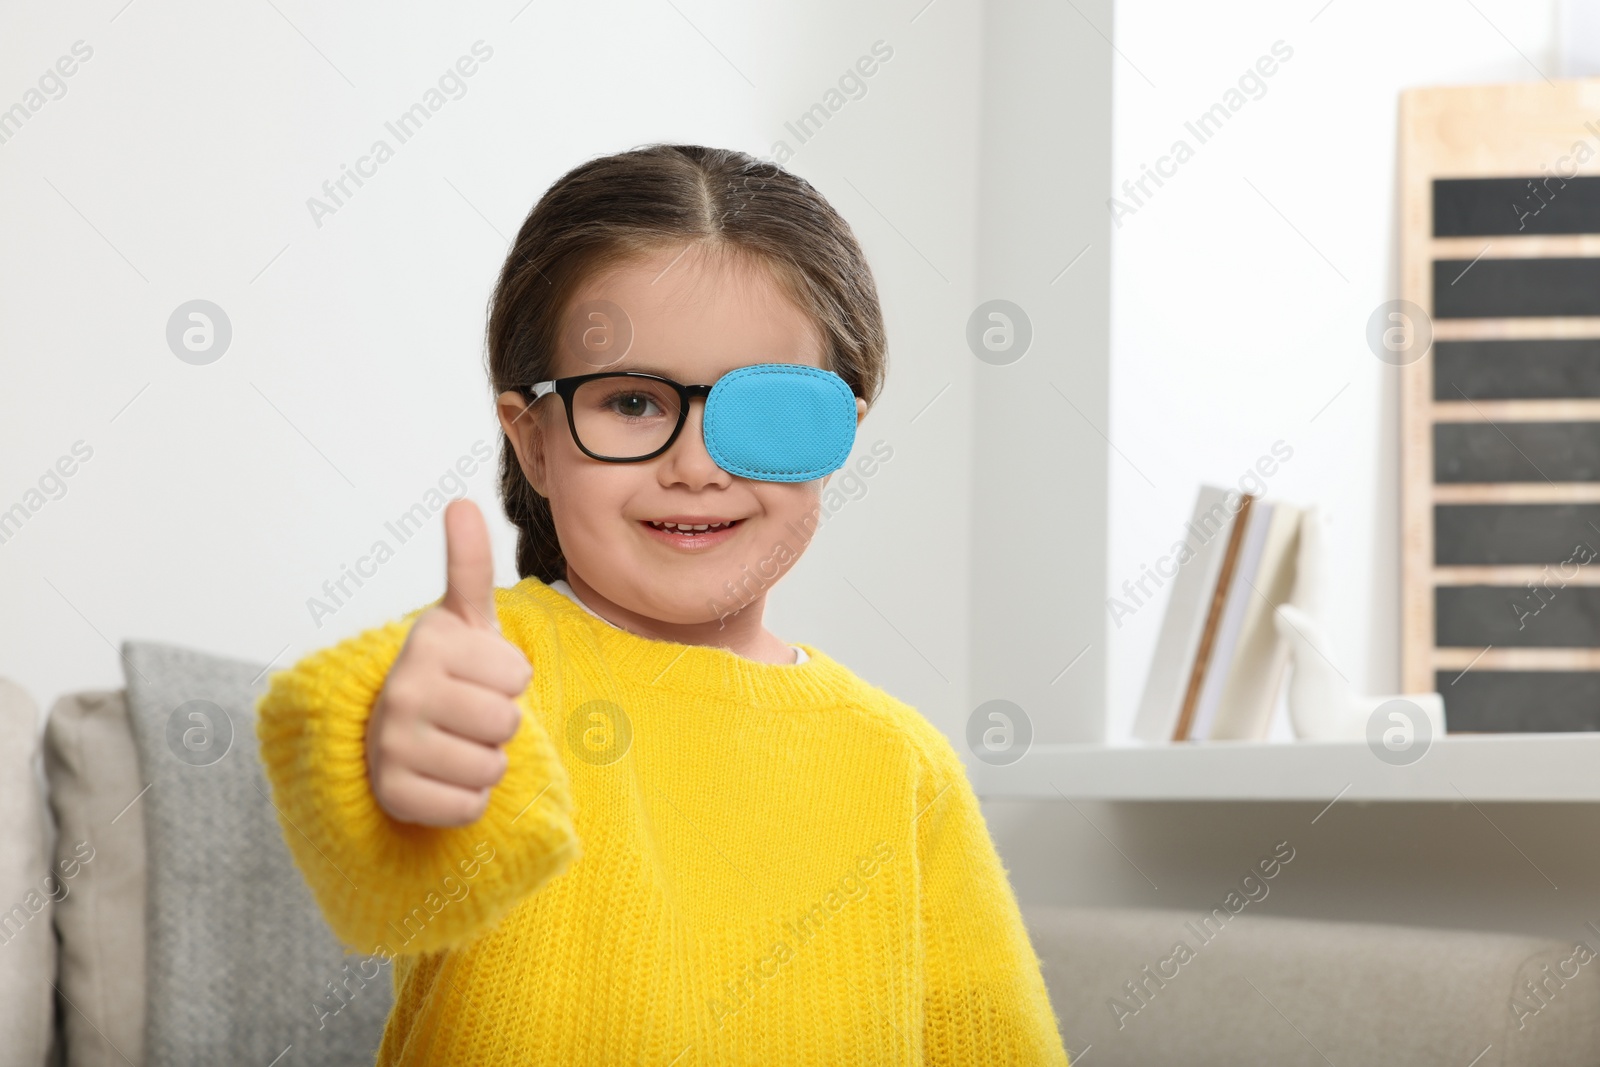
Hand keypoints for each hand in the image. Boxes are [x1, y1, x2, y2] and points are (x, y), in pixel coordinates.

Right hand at [366, 498, 532, 826]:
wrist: (393, 733)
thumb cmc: (447, 674)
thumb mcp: (465, 619)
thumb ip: (470, 564)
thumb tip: (461, 502)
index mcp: (428, 641)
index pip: (518, 674)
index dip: (510, 680)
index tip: (478, 675)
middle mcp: (402, 689)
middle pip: (507, 722)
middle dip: (500, 724)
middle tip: (467, 715)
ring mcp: (391, 743)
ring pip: (491, 767)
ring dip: (485, 763)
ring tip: (454, 744)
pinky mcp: (392, 794)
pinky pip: (470, 806)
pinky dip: (466, 800)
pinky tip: (441, 777)